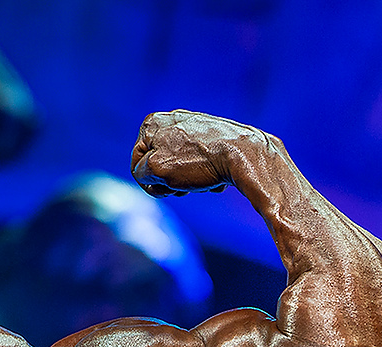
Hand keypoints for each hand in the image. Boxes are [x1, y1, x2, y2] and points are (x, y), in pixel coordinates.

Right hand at [131, 110, 252, 196]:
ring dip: (191, 181)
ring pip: (184, 166)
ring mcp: (196, 127)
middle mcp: (172, 120)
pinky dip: (208, 174)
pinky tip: (219, 178)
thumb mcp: (157, 170)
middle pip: (162, 165)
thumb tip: (151, 175)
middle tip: (187, 187)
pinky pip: (203, 163)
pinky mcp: (217, 137)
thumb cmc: (198, 162)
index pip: (137, 165)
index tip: (167, 190)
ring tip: (206, 182)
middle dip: (173, 182)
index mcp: (152, 124)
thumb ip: (142, 173)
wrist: (244, 155)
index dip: (150, 184)